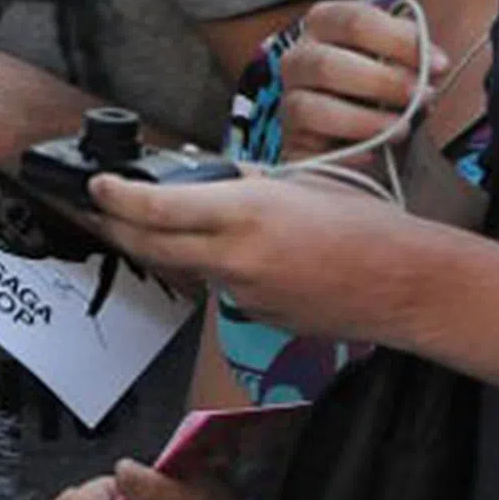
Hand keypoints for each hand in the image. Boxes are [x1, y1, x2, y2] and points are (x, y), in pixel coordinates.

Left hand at [88, 171, 423, 339]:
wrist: (405, 284)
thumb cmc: (362, 224)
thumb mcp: (294, 184)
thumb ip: (240, 185)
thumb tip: (200, 181)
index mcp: (243, 213)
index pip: (156, 208)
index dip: (115, 197)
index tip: (96, 186)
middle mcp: (234, 256)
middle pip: (149, 246)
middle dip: (113, 226)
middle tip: (93, 208)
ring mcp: (242, 294)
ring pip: (183, 267)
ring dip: (164, 246)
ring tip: (153, 222)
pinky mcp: (255, 318)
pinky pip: (218, 288)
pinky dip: (213, 268)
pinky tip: (234, 255)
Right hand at [278, 0, 447, 161]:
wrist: (369, 136)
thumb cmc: (387, 88)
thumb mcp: (403, 61)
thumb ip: (414, 54)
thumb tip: (431, 64)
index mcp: (324, 24)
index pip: (354, 21)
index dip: (401, 41)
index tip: (441, 65)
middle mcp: (298, 58)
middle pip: (326, 64)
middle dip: (382, 83)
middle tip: (423, 98)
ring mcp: (289, 100)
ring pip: (310, 107)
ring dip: (364, 120)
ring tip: (402, 129)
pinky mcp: (292, 140)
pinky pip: (309, 148)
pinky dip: (347, 151)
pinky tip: (374, 154)